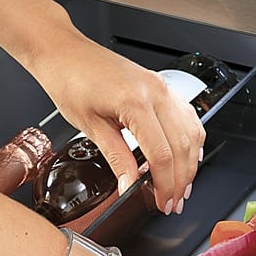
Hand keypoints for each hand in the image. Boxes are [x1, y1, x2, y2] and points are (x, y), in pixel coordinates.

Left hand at [28, 27, 204, 215]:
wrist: (64, 52)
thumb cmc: (71, 81)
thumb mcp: (90, 127)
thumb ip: (116, 158)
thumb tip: (130, 186)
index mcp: (135, 102)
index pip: (162, 155)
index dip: (165, 185)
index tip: (162, 202)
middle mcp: (156, 92)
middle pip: (182, 147)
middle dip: (181, 180)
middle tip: (173, 202)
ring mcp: (163, 87)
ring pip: (191, 132)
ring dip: (190, 163)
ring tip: (182, 187)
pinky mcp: (162, 86)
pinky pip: (188, 117)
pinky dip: (191, 141)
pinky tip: (187, 156)